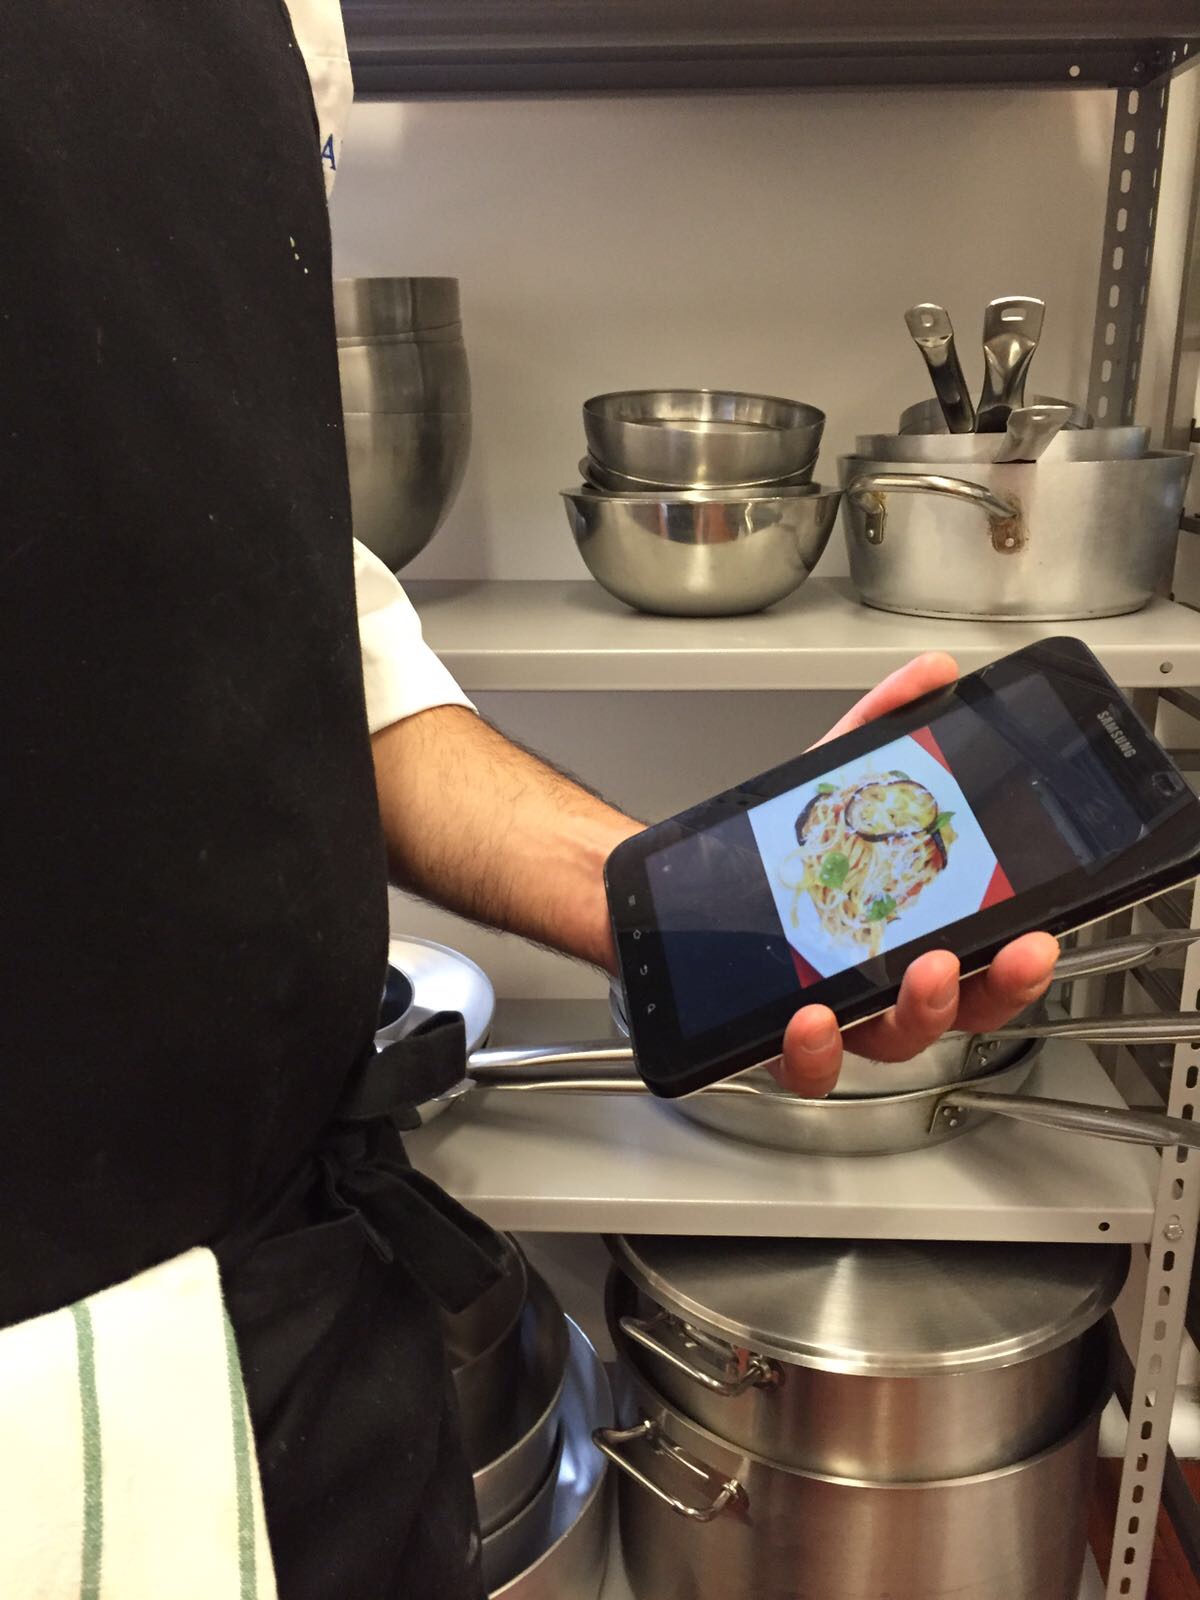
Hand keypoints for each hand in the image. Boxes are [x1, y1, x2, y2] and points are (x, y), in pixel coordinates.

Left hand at [771, 652, 1058, 1097]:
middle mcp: (881, 987)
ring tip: (916, 972)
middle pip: (954, 1011)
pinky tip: (809, 1016)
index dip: (1018, 961)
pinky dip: (815, 1048)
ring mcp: (833, 1019)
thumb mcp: (831, 786)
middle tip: (988, 953)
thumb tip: (932, 674)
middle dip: (982, 987)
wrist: (682, 891)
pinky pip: (804, 1066)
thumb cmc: (774, 855)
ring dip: (914, 1011)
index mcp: (911, 934)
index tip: (1036, 935)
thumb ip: (884, 730)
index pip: (986, 963)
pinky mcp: (773, 1040)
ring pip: (890, 1042)